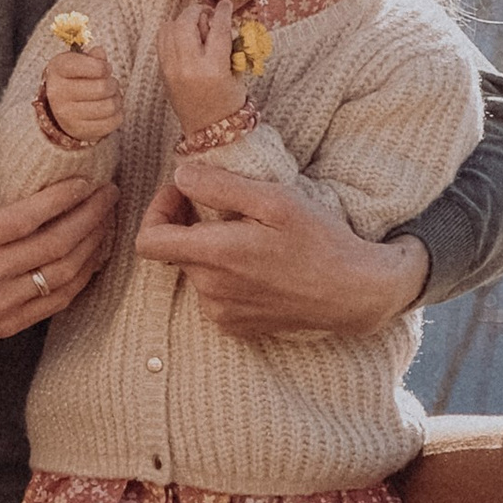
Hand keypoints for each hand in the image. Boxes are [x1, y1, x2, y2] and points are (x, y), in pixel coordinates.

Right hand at [0, 119, 116, 375]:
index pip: (26, 219)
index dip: (63, 199)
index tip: (86, 181)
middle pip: (54, 246)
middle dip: (90, 217)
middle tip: (110, 194)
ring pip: (62, 276)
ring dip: (92, 247)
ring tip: (108, 221)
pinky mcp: (3, 325)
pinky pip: (54, 303)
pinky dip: (81, 279)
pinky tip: (92, 257)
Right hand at [40, 45, 121, 142]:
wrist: (59, 105)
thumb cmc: (74, 78)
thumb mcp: (78, 61)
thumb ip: (92, 56)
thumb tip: (99, 53)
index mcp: (58, 69)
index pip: (85, 66)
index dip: (102, 67)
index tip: (104, 68)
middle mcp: (58, 93)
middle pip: (102, 88)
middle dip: (113, 84)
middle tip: (110, 83)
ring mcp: (67, 115)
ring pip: (110, 106)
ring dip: (116, 99)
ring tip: (111, 96)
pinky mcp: (79, 131)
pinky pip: (112, 122)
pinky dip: (117, 114)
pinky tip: (110, 109)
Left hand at [135, 166, 427, 340]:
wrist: (354, 293)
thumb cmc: (319, 240)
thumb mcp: (274, 200)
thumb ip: (219, 187)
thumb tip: (179, 176)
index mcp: (216, 256)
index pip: (148, 241)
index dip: (157, 210)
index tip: (182, 193)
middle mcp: (212, 290)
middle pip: (175, 253)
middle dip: (189, 225)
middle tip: (225, 206)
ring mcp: (223, 313)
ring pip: (196, 273)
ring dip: (210, 251)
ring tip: (250, 236)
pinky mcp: (237, 327)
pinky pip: (214, 296)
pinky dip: (226, 277)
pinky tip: (258, 265)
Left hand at [155, 0, 246, 138]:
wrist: (209, 130)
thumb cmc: (228, 102)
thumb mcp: (236, 74)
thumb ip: (229, 46)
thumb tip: (221, 21)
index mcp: (213, 69)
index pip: (217, 30)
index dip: (222, 12)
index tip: (225, 4)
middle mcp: (189, 67)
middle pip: (186, 23)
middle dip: (197, 12)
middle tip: (207, 14)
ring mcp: (172, 70)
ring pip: (169, 29)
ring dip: (182, 20)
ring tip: (195, 25)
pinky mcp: (163, 72)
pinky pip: (162, 41)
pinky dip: (171, 33)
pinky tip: (184, 37)